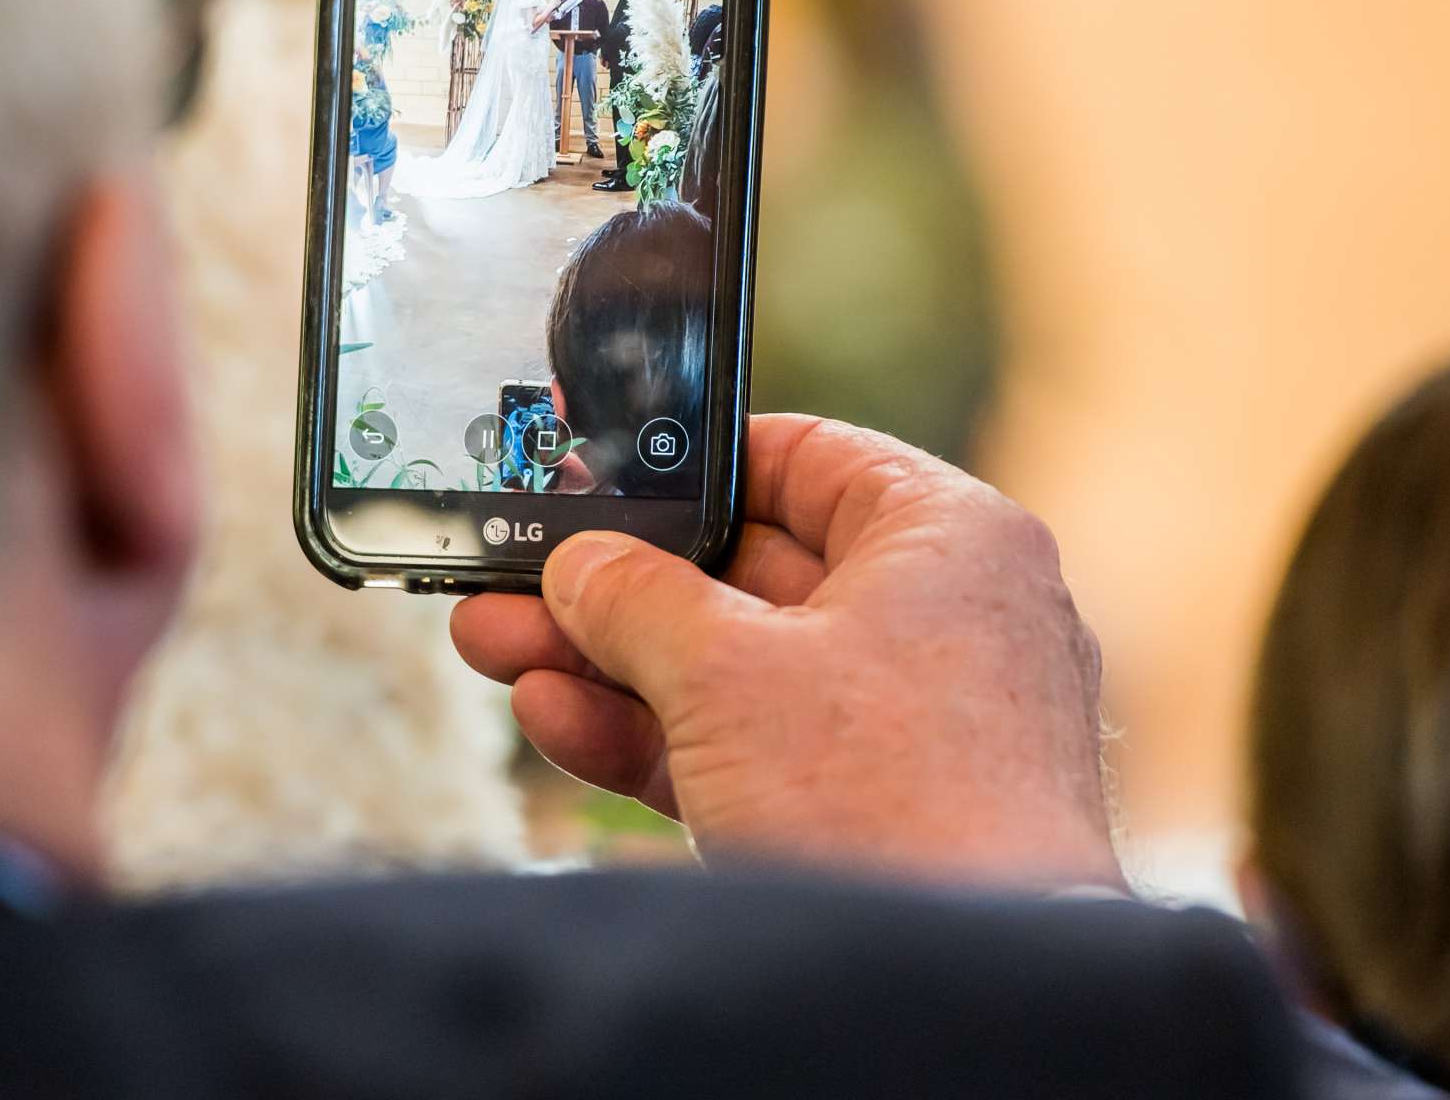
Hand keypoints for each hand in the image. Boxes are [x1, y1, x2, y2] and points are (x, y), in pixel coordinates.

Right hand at [449, 415, 1119, 888]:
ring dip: (611, 663)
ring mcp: (909, 722)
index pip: (807, 458)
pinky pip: (752, 746)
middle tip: (517, 579)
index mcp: (946, 539)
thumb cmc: (887, 798)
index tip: (600, 477)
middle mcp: (941, 618)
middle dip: (617, 586)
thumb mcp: (725, 671)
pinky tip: (556, 719)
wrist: (954, 991)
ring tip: (495, 646)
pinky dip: (658, 735)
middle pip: (750, 572)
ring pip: (736, 668)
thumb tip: (581, 565)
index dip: (694, 464)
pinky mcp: (874, 809)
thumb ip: (634, 600)